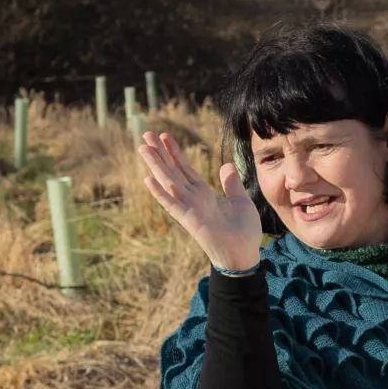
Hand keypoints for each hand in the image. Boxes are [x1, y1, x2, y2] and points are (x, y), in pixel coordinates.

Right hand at [138, 131, 264, 273]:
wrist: (244, 255)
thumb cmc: (243, 232)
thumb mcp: (241, 202)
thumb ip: (232, 185)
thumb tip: (227, 165)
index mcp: (204, 193)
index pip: (185, 169)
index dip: (175, 152)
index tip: (164, 136)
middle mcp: (193, 198)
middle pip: (172, 171)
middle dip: (160, 153)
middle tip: (146, 133)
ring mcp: (189, 208)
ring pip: (168, 182)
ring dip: (156, 165)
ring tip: (143, 147)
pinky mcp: (190, 220)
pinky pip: (172, 205)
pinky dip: (160, 193)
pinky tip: (148, 179)